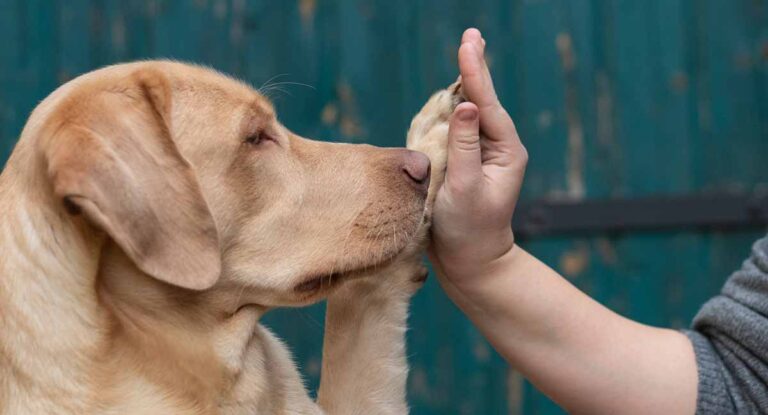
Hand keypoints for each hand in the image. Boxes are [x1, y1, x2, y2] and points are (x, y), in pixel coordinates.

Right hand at [429, 28, 527, 288]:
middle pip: (483, 101)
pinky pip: (457, 129)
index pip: (486, 105)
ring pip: (470, 112)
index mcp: (505, 152)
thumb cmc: (468, 230)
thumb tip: (465, 106)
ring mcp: (482, 155)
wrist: (470, 262)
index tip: (467, 44)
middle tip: (472, 35)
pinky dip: (450, 109)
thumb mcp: (465, 189)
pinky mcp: (467, 162)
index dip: (475, 73)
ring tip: (467, 52)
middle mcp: (497, 148)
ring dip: (463, 84)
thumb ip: (463, 147)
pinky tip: (451, 92)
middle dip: (475, 69)